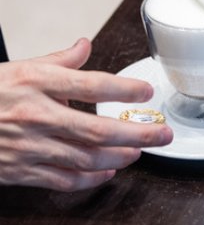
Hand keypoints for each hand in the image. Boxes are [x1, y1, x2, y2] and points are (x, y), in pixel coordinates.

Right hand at [0, 39, 172, 190]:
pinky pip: (63, 180)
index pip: (92, 84)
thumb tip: (86, 44)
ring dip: (120, 156)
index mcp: (37, 82)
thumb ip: (59, 59)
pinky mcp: (20, 170)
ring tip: (141, 151)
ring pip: (86, 158)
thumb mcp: (20, 67)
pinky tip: (108, 171)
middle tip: (162, 132)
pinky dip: (90, 179)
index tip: (147, 91)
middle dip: (138, 132)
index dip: (125, 88)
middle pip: (98, 128)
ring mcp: (28, 145)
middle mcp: (36, 114)